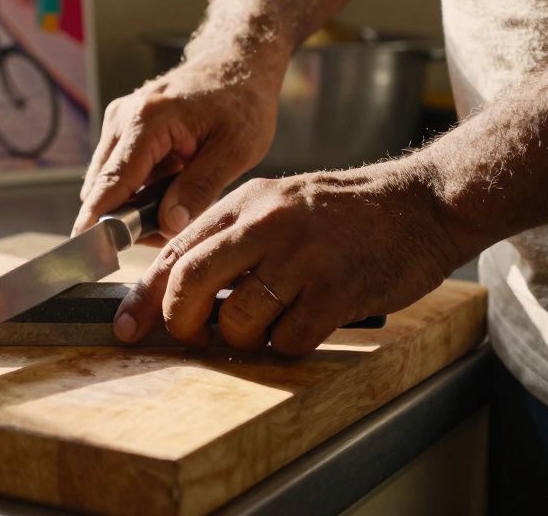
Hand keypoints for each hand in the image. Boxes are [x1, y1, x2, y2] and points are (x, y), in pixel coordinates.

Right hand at [74, 62, 280, 241]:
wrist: (237, 64)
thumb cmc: (242, 102)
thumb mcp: (236, 149)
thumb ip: (200, 188)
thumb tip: (168, 225)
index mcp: (148, 120)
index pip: (112, 182)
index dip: (99, 221)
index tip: (92, 253)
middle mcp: (123, 118)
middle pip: (102, 186)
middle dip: (126, 219)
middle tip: (167, 234)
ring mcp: (119, 120)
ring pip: (106, 182)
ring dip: (132, 205)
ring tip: (176, 210)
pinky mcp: (122, 126)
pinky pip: (117, 170)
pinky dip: (136, 189)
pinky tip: (169, 191)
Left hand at [112, 162, 465, 353]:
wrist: (421, 202)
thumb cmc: (347, 212)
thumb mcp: (280, 204)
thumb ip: (233, 237)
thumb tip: (181, 285)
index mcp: (246, 203)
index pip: (175, 252)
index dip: (143, 295)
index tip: (126, 326)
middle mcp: (267, 225)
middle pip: (190, 284)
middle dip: (182, 322)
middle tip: (195, 336)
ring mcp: (302, 257)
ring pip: (236, 320)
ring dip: (242, 338)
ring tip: (267, 325)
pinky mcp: (336, 290)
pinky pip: (286, 339)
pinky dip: (287, 345)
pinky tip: (306, 325)